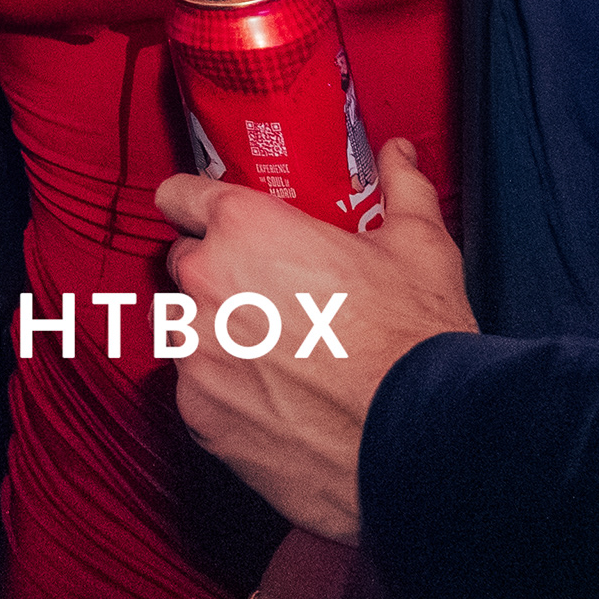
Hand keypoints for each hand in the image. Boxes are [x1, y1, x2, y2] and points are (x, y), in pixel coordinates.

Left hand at [156, 139, 472, 545]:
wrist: (419, 444)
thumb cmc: (415, 344)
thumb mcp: (418, 247)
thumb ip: (400, 188)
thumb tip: (399, 155)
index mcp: (245, 229)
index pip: (180, 195)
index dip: (194, 204)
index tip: (205, 216)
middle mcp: (206, 284)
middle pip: (185, 263)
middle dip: (217, 273)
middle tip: (269, 293)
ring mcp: (195, 353)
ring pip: (186, 328)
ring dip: (216, 333)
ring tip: (277, 353)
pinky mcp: (197, 414)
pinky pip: (195, 388)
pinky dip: (224, 391)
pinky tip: (275, 398)